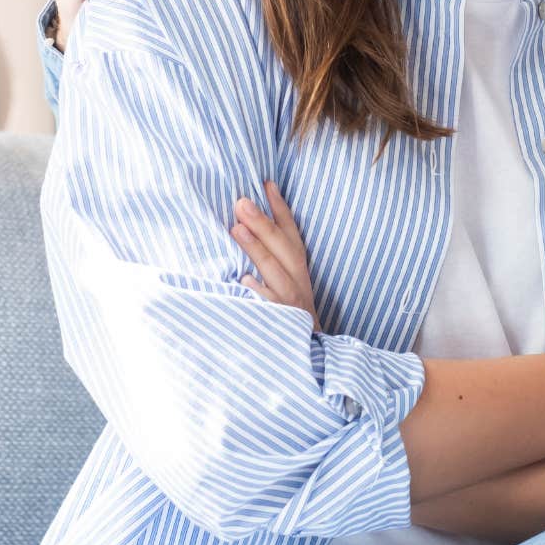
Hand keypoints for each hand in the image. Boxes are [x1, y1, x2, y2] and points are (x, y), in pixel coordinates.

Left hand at [230, 181, 319, 331]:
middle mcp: (298, 285)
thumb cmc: (287, 316)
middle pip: (284, 249)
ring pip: (275, 274)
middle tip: (241, 201)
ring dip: (257, 250)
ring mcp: (290, 306)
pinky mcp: (283, 328)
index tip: (266, 183)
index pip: (292, 235)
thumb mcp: (285, 284)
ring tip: (236, 228)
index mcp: (299, 272)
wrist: (308, 361)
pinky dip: (259, 294)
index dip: (281, 209)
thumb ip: (272, 259)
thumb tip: (244, 227)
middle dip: (264, 224)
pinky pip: (270, 308)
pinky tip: (244, 281)